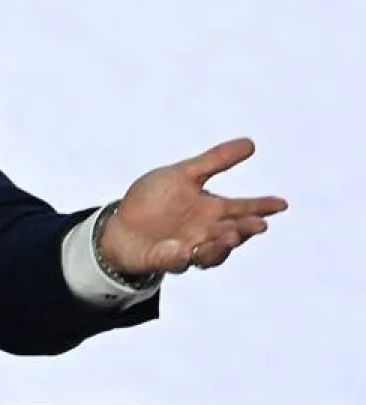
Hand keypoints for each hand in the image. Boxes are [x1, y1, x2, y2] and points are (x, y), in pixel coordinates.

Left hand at [99, 137, 287, 276]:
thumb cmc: (154, 200)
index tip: (281, 203)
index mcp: (211, 211)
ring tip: (230, 236)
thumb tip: (251, 143)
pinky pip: (174, 261)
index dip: (262, 207)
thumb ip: (215, 161)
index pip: (242, 209)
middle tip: (258, 225)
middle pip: (232, 233)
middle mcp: (206, 232)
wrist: (121, 227)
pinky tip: (183, 249)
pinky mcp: (165, 260)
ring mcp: (188, 249)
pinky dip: (179, 257)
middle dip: (245, 230)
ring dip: (221, 247)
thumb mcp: (183, 175)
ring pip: (211, 253)